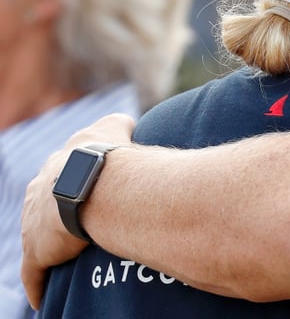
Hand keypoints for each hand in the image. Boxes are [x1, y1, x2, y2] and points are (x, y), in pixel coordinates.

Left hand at [20, 113, 135, 308]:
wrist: (96, 183)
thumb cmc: (109, 156)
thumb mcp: (113, 126)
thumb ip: (118, 124)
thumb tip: (128, 123)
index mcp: (55, 167)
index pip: (60, 177)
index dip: (74, 186)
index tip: (89, 194)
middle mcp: (38, 193)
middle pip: (43, 208)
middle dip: (56, 217)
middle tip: (79, 227)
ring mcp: (33, 224)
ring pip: (37, 239)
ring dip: (50, 247)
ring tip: (68, 256)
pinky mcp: (37, 253)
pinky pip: (34, 274)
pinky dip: (39, 284)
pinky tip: (46, 295)